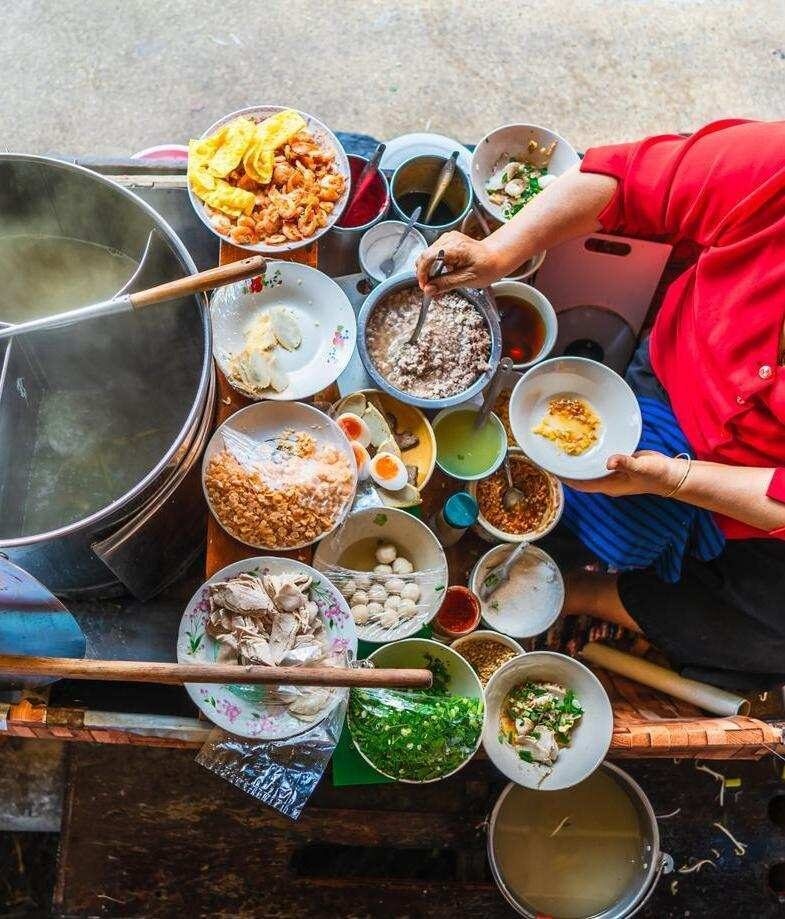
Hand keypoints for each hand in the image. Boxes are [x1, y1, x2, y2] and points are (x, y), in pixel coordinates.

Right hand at [415, 231, 501, 295]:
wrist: (497, 257)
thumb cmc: (487, 266)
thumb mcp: (467, 279)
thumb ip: (446, 284)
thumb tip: (429, 289)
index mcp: (454, 247)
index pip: (428, 257)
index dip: (422, 273)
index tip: (424, 286)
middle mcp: (448, 239)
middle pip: (425, 256)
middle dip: (424, 274)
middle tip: (430, 288)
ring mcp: (447, 239)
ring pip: (427, 256)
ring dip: (429, 271)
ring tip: (437, 283)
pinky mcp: (447, 242)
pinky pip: (433, 254)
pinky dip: (434, 266)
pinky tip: (441, 275)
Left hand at [563, 450, 684, 497]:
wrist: (670, 473)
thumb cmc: (656, 474)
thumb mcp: (641, 467)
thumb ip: (625, 463)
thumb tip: (609, 462)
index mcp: (608, 485)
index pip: (581, 484)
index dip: (566, 478)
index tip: (552, 469)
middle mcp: (607, 481)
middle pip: (582, 476)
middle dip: (569, 468)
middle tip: (553, 453)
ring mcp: (612, 473)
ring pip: (590, 468)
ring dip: (579, 460)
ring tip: (564, 446)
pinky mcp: (617, 464)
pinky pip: (600, 460)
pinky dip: (592, 454)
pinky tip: (586, 441)